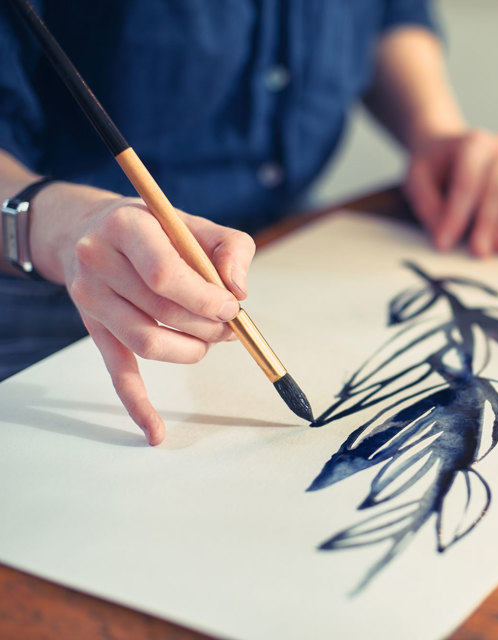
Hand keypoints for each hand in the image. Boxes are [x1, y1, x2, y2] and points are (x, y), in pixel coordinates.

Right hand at [32, 185, 254, 444]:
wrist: (88, 230)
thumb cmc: (157, 229)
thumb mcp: (197, 223)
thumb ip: (232, 249)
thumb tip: (238, 291)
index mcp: (126, 227)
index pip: (165, 275)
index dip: (205, 298)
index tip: (231, 306)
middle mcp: (98, 262)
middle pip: (161, 312)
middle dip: (208, 324)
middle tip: (230, 325)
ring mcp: (90, 300)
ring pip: (147, 343)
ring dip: (191, 350)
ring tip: (211, 340)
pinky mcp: (94, 330)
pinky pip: (117, 373)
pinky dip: (138, 405)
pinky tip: (155, 432)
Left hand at [403, 130, 497, 257]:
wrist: (448, 150)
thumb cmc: (431, 166)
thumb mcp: (416, 180)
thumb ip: (427, 207)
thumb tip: (443, 237)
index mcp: (472, 144)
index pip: (467, 183)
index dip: (456, 215)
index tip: (445, 242)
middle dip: (488, 224)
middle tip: (479, 252)